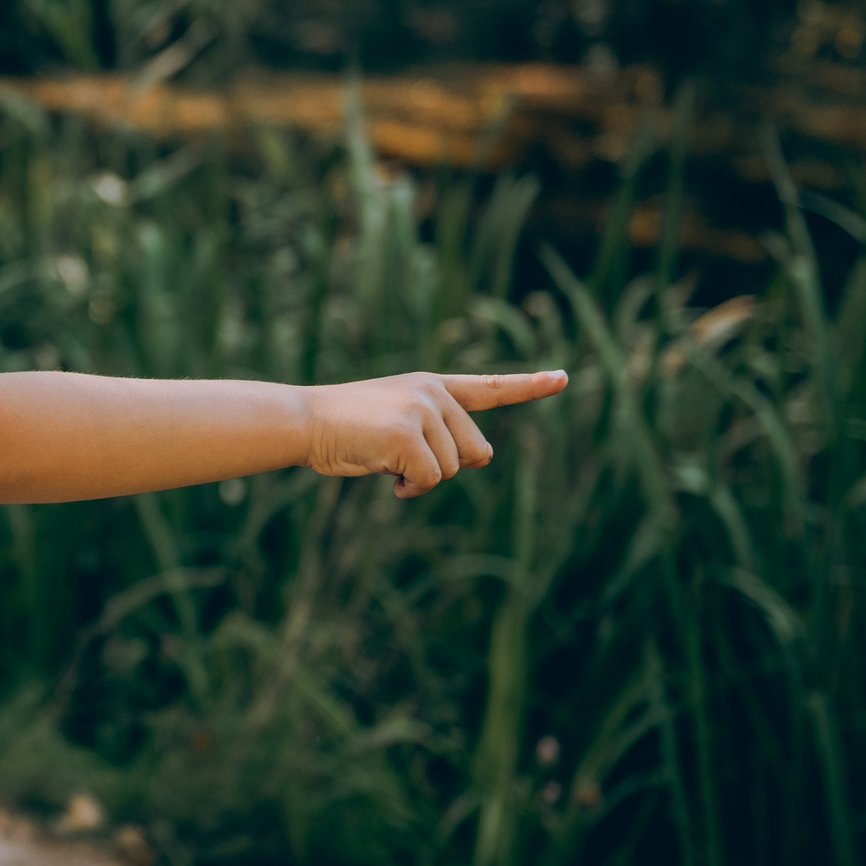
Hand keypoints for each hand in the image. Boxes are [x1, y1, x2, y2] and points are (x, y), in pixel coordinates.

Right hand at [301, 370, 567, 496]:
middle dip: (446, 468)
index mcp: (431, 386)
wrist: (302, 421)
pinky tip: (383, 473)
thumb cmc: (343, 431)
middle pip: (476, 453)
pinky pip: (430, 479)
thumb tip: (479, 459)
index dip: (529, 385)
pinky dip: (408, 488)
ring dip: (421, 479)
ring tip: (382, 460)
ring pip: (454, 470)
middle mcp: (433, 392)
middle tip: (400, 460)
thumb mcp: (395, 423)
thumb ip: (437, 433)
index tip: (562, 377)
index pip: (489, 387)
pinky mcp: (407, 432)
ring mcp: (421, 409)